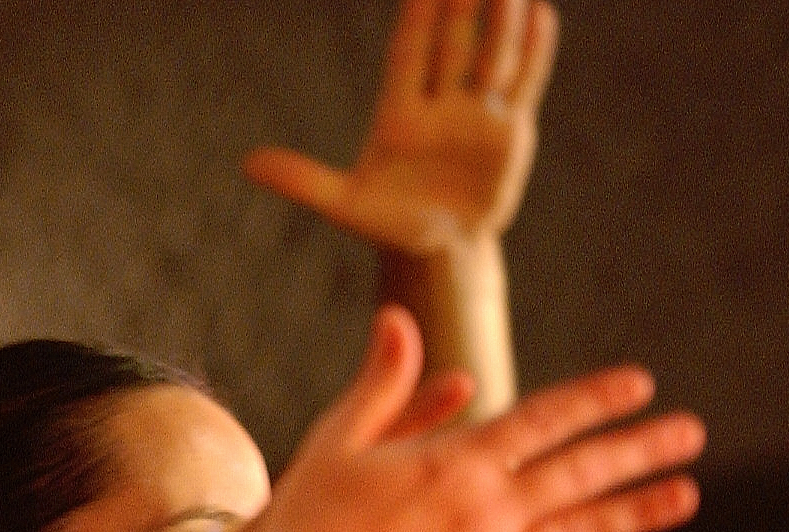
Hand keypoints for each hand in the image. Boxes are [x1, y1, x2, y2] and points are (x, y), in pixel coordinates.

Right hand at [222, 306, 702, 531]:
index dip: (596, 399)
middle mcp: (489, 508)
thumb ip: (382, 384)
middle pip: (583, 471)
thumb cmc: (306, 523)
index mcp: (457, 461)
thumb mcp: (338, 441)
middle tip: (691, 432)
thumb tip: (398, 321)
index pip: (546, 418)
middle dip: (641, 448)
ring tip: (686, 495)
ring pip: (582, 530)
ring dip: (639, 512)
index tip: (640, 384)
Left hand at [247, 0, 560, 254]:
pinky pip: (524, 83)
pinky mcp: (508, 130)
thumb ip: (301, 181)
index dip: (416, 19)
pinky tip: (541, 15)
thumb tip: (247, 164)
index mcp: (398, 116)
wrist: (439, 250)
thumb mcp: (342, 206)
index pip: (408, 56)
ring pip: (491, 56)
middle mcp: (439, 105)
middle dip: (461, 6)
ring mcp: (475, 114)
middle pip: (452, 45)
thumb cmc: (387, 225)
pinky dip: (534, 52)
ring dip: (502, 21)